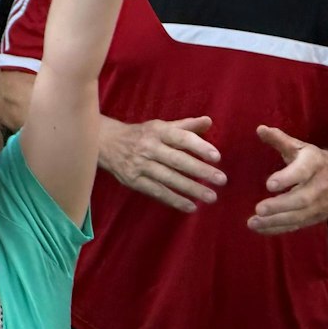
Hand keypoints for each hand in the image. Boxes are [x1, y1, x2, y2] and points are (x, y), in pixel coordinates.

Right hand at [101, 115, 225, 211]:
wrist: (106, 142)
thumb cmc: (141, 134)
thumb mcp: (161, 126)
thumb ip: (185, 126)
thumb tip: (209, 121)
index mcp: (157, 131)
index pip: (180, 138)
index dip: (199, 147)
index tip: (217, 157)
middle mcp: (148, 147)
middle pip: (177, 160)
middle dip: (200, 171)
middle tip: (221, 180)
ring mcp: (139, 165)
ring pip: (168, 178)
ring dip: (191, 188)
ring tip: (211, 197)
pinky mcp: (133, 180)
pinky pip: (157, 192)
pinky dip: (174, 200)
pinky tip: (191, 207)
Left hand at [248, 125, 327, 234]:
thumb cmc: (316, 160)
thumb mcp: (300, 147)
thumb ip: (279, 140)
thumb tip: (260, 128)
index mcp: (315, 164)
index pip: (302, 172)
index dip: (287, 178)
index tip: (269, 184)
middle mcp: (320, 186)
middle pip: (302, 199)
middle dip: (280, 206)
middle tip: (258, 209)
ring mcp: (321, 204)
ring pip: (300, 216)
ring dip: (276, 221)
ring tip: (253, 222)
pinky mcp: (318, 217)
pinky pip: (299, 225)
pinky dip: (280, 228)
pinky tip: (261, 229)